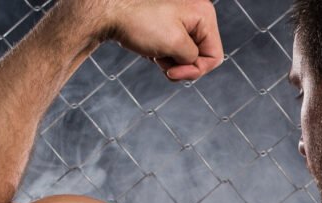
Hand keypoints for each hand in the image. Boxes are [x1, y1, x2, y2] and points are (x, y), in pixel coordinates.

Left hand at [100, 0, 222, 81]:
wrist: (107, 10)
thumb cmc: (139, 21)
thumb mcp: (175, 44)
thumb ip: (192, 58)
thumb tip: (191, 62)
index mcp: (203, 14)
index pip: (214, 56)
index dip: (196, 70)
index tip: (173, 73)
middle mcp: (195, 14)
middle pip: (200, 55)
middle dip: (181, 64)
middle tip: (161, 61)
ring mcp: (180, 18)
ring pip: (185, 54)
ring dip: (170, 60)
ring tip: (153, 52)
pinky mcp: (166, 23)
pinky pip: (173, 47)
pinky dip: (162, 53)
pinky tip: (148, 48)